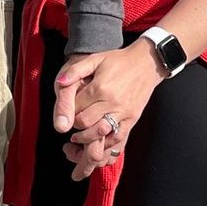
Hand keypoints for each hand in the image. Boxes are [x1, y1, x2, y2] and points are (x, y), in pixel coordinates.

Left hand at [52, 40, 163, 180]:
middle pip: (85, 123)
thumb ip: (76, 70)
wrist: (146, 63)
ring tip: (77, 140)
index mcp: (100, 87)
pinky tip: (97, 145)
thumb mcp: (95, 59)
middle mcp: (111, 102)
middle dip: (74, 127)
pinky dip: (106, 146)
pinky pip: (118, 139)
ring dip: (86, 140)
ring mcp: (123, 113)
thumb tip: (60, 82)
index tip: (66, 112)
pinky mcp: (132, 120)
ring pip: (100, 134)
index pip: (76, 107)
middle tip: (70, 127)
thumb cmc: (118, 61)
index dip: (68, 111)